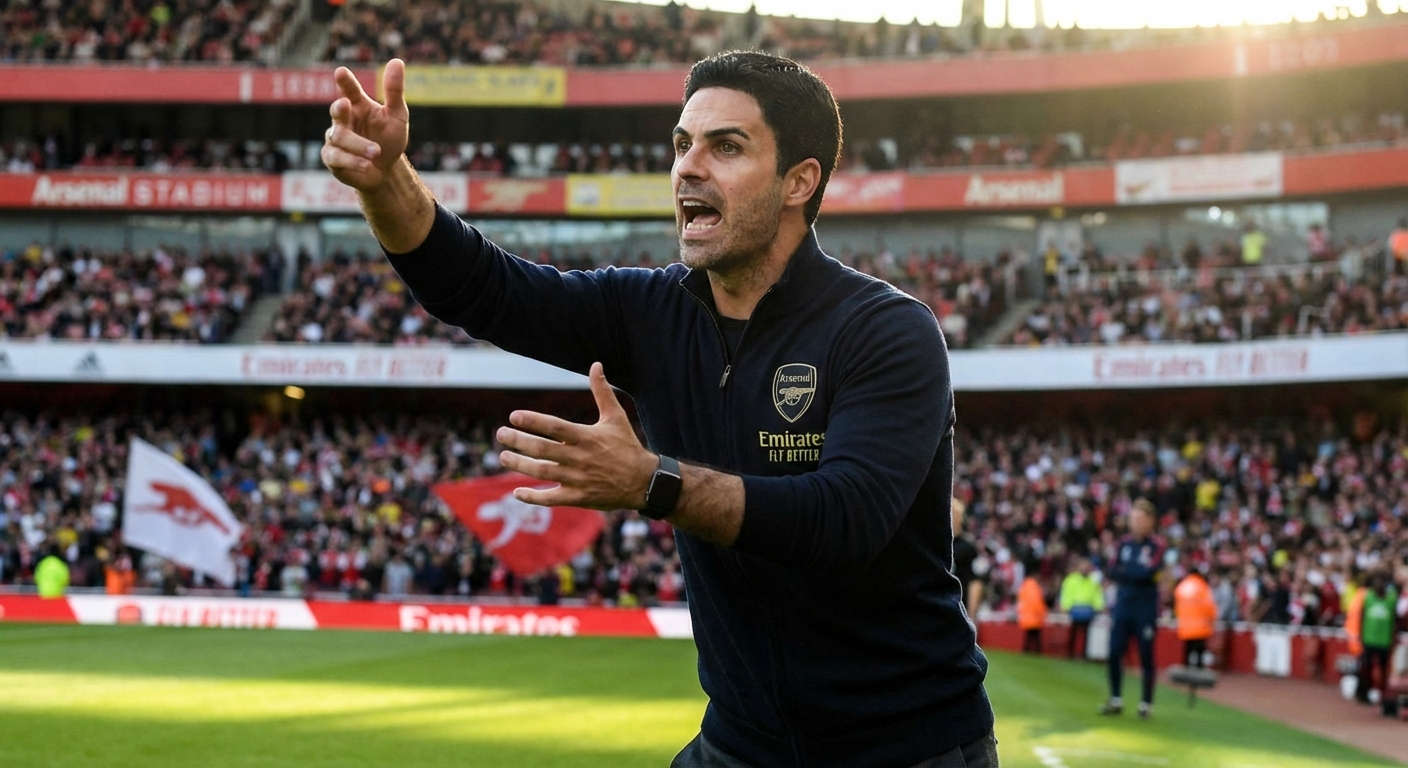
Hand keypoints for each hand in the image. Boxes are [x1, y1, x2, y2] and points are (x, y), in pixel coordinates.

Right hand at [321, 58, 409, 191]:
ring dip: (359, 145)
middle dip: (339, 108)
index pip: (350, 90)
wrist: (385, 171)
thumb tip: (397, 61)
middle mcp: (344, 120)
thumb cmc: (389, 139)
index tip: (341, 72)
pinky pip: (337, 157)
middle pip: (337, 111)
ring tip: (376, 152)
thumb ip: (394, 91)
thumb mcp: (397, 116)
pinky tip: (367, 165)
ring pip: (340, 137)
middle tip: (345, 104)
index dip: (345, 82)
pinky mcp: (332, 158)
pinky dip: (353, 161)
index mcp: (358, 105)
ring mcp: (335, 138)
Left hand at [497, 362, 656, 509]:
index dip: (532, 421)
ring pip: (541, 472)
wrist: (643, 481)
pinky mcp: (578, 497)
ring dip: (519, 465)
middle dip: (518, 441)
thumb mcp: (616, 416)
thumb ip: (602, 391)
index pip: (554, 427)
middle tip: (500, 434)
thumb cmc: (627, 446)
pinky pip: (550, 498)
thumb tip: (596, 364)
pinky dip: (533, 497)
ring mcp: (577, 479)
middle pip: (541, 449)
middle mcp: (579, 458)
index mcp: (586, 437)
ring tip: (503, 457)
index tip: (514, 416)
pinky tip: (517, 492)